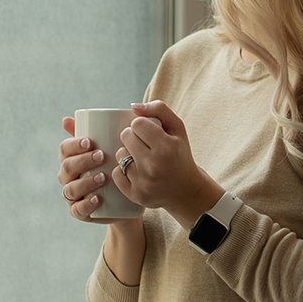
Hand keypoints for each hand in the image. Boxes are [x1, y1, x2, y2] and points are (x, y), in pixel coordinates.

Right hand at [57, 116, 117, 222]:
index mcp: (70, 158)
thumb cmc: (114, 167)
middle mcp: (67, 177)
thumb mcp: (108, 147)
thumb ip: (97, 130)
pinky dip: (87, 204)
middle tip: (101, 156)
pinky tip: (98, 199)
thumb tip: (73, 116)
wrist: (125, 199)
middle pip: (67, 167)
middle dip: (83, 161)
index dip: (74, 145)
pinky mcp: (80, 212)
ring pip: (71, 188)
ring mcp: (72, 195)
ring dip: (86, 182)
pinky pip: (78, 210)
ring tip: (103, 177)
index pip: (65, 149)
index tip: (91, 141)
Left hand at [115, 102, 222, 229]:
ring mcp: (144, 182)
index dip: (141, 125)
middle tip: (145, 145)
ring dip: (127, 154)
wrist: (186, 190)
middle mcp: (154, 165)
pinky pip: (116, 174)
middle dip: (133, 138)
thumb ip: (159, 109)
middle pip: (125, 136)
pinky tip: (137, 172)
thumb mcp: (177, 128)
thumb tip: (133, 106)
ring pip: (120, 155)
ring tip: (142, 160)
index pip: (136, 123)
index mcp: (167, 147)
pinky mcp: (136, 195)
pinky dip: (123, 171)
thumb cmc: (179, 154)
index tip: (149, 132)